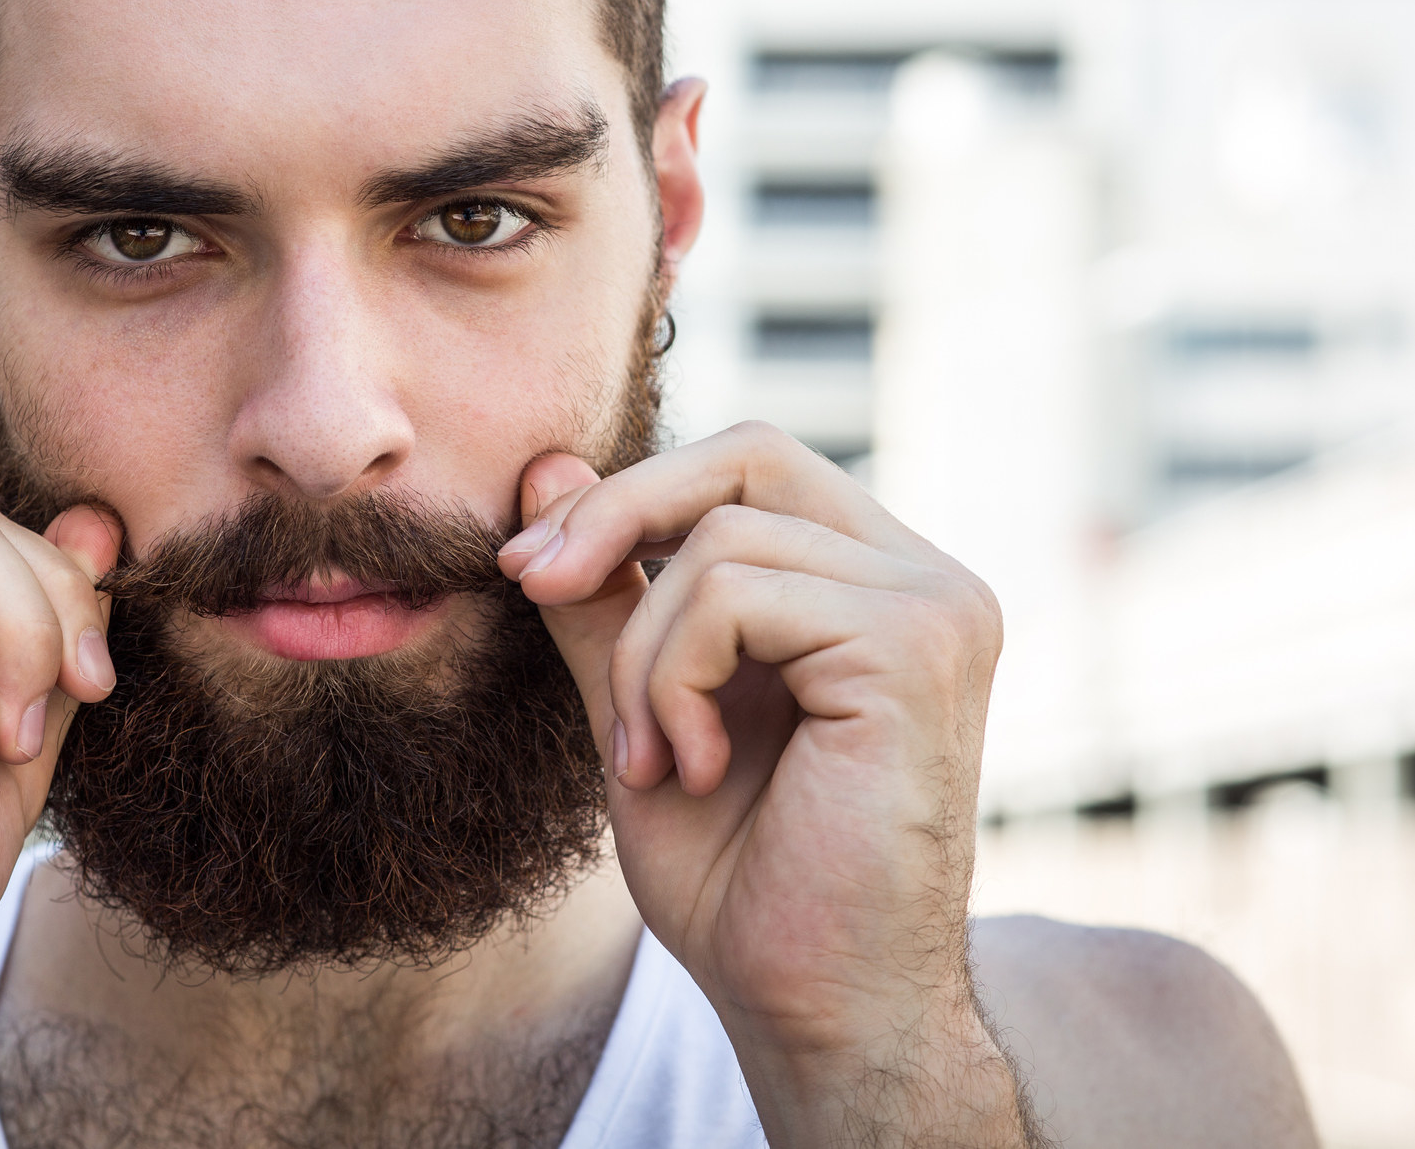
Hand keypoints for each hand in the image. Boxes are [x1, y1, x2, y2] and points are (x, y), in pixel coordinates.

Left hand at [499, 423, 1038, 1146]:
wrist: (813, 1007)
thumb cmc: (742, 876)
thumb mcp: (641, 706)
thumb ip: (608, 593)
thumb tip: (546, 467)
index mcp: (875, 584)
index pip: (747, 464)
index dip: (629, 494)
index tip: (526, 568)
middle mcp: (925, 580)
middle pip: (748, 455)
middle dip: (616, 515)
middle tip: (531, 584)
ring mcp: (934, 608)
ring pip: (721, 542)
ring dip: (643, 655)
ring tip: (651, 759)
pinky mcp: (917, 647)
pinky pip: (737, 595)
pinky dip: (675, 680)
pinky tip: (694, 767)